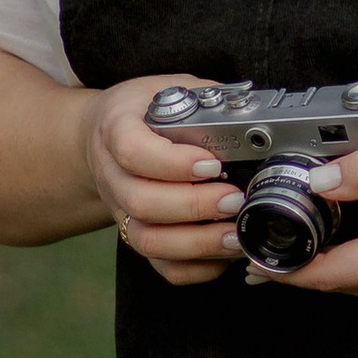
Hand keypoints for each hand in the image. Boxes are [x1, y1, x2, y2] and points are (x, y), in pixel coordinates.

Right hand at [83, 76, 245, 285]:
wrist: (102, 136)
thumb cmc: (144, 111)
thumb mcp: (170, 88)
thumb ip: (206, 98)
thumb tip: (255, 113)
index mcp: (116, 129)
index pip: (133, 151)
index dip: (173, 163)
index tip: (212, 164)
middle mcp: (111, 174)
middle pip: (141, 202)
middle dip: (194, 206)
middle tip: (234, 199)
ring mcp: (120, 210)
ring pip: (147, 240)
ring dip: (196, 243)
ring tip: (235, 234)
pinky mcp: (136, 236)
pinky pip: (159, 266)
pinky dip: (194, 268)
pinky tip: (222, 255)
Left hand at [262, 126, 357, 304]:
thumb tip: (318, 181)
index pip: (330, 274)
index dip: (287, 269)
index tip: (252, 258)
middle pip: (338, 286)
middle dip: (296, 270)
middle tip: (256, 249)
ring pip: (357, 286)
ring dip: (322, 271)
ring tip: (286, 246)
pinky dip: (350, 266)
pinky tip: (334, 245)